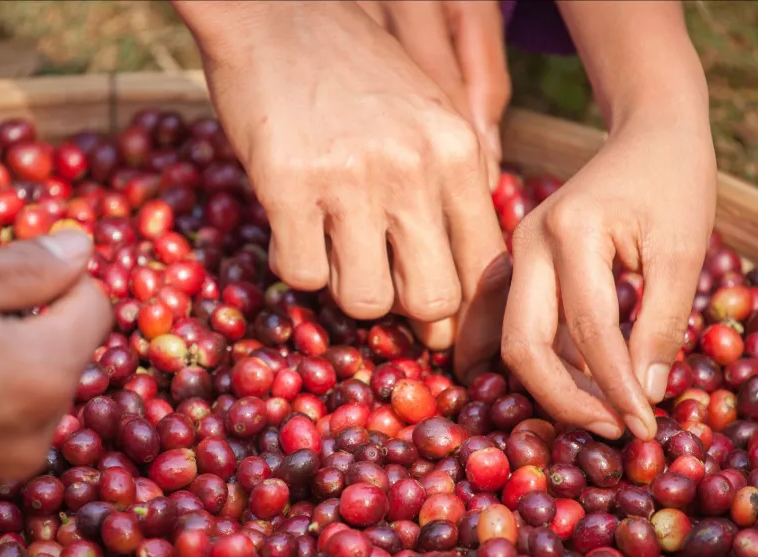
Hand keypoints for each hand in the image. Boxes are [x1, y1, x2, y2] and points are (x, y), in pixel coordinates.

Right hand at [0, 233, 110, 513]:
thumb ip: (30, 265)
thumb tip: (84, 251)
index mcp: (44, 374)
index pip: (95, 312)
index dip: (66, 282)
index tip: (28, 272)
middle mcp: (33, 437)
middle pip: (62, 364)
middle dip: (37, 334)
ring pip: (26, 409)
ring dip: (6, 380)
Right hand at [180, 1, 509, 378]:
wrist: (273, 12)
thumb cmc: (349, 68)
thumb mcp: (424, 111)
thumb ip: (450, 185)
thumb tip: (462, 276)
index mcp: (457, 151)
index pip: (484, 267)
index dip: (463, 311)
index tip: (438, 325)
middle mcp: (413, 167)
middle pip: (432, 298)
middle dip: (404, 309)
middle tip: (379, 287)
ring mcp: (350, 177)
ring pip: (366, 299)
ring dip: (344, 287)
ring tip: (330, 246)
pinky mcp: (287, 183)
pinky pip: (300, 274)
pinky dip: (294, 263)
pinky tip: (290, 228)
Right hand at [502, 115, 715, 439]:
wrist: (647, 133)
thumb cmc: (675, 182)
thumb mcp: (684, 251)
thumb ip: (661, 324)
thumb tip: (643, 396)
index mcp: (569, 232)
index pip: (587, 330)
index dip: (615, 386)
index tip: (644, 427)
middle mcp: (526, 243)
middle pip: (524, 344)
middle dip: (565, 399)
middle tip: (611, 428)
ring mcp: (515, 253)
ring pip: (513, 340)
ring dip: (551, 386)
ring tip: (600, 413)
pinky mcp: (518, 264)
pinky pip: (518, 325)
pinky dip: (544, 361)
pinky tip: (575, 386)